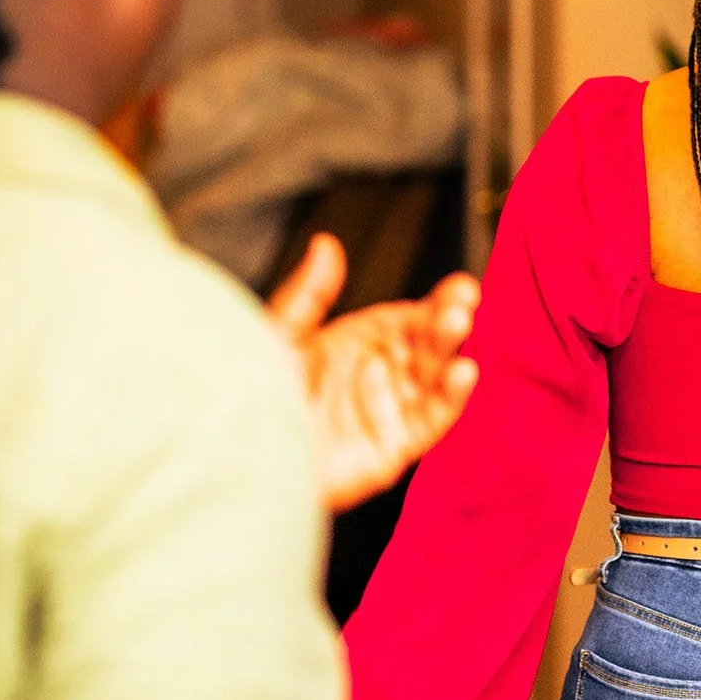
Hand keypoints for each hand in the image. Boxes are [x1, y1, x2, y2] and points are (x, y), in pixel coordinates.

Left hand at [268, 233, 479, 512]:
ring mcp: (384, 413)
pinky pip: (429, 422)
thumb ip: (309, 294)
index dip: (435, 305)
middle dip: (447, 325)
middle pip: (425, 348)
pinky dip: (451, 399)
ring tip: (460, 326)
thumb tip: (326, 245)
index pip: (406, 320)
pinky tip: (462, 372)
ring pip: (433, 381)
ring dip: (452, 356)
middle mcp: (374, 378)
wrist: (238, 454)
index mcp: (352, 346)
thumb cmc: (248, 399)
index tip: (459, 289)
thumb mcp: (278, 336)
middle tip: (462, 304)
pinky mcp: (390, 449)